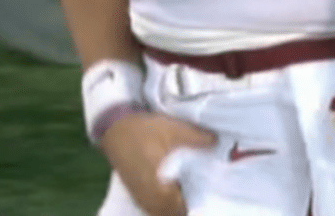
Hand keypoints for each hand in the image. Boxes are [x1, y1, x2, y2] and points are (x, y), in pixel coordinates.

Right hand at [99, 111, 216, 215]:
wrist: (115, 127)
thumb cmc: (145, 131)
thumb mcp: (175, 130)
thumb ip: (199, 139)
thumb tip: (218, 143)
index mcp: (162, 193)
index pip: (184, 211)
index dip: (199, 204)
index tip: (211, 191)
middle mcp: (150, 202)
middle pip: (175, 214)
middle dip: (188, 204)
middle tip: (203, 187)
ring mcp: (141, 200)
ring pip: (163, 212)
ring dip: (175, 204)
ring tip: (190, 186)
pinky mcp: (136, 193)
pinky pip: (154, 207)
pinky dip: (165, 201)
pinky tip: (174, 185)